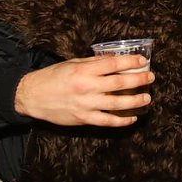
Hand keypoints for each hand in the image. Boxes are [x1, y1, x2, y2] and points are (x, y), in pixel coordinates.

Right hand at [14, 55, 154, 126]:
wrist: (32, 96)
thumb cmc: (53, 77)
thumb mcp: (72, 63)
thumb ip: (94, 63)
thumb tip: (114, 60)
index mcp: (84, 71)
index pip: (114, 64)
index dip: (131, 63)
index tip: (142, 62)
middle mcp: (87, 87)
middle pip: (120, 84)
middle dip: (138, 80)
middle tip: (150, 78)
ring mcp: (86, 104)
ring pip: (117, 104)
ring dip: (135, 101)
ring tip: (147, 98)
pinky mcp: (83, 118)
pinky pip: (106, 121)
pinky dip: (121, 121)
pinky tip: (131, 118)